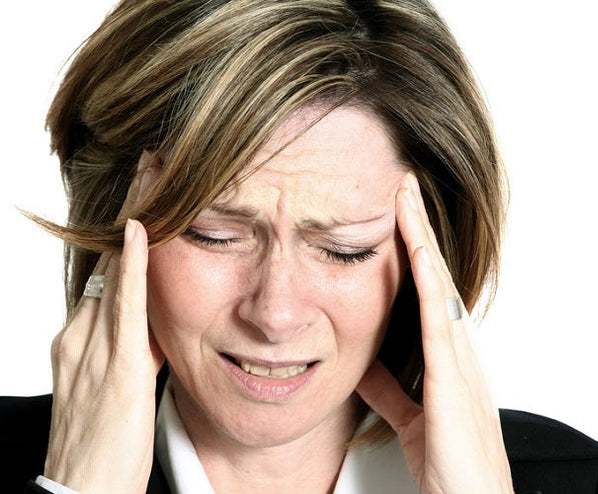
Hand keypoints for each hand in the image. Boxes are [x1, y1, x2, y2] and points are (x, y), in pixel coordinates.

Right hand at [44, 164, 163, 492]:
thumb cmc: (105, 447)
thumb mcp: (118, 387)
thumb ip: (133, 351)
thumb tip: (157, 324)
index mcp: (81, 342)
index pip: (107, 275)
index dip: (124, 235)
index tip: (145, 196)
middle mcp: (80, 337)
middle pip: (107, 263)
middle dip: (128, 216)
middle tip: (150, 170)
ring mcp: (93, 350)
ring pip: (114, 273)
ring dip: (132, 226)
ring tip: (150, 180)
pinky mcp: (118, 369)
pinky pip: (126, 308)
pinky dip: (132, 267)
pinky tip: (142, 233)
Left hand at [356, 174, 513, 492]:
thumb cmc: (453, 466)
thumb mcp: (411, 416)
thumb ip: (391, 388)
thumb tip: (365, 365)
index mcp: (449, 357)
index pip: (428, 288)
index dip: (413, 248)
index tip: (397, 212)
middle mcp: (459, 349)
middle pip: (435, 275)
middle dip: (419, 228)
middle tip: (404, 184)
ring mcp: (460, 361)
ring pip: (438, 286)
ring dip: (422, 240)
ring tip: (407, 198)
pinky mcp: (453, 382)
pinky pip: (438, 322)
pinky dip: (428, 284)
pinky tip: (417, 254)